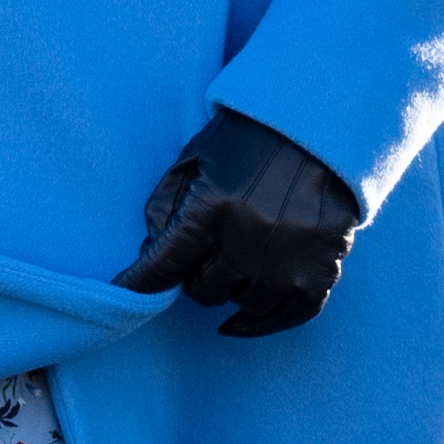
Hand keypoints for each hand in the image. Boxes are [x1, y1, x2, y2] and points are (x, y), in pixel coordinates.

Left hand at [116, 109, 360, 339]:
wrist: (319, 124)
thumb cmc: (250, 137)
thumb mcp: (196, 156)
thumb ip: (166, 204)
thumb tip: (149, 254)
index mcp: (213, 208)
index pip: (163, 266)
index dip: (139, 283)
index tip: (123, 293)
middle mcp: (250, 240)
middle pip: (204, 291)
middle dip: (197, 275)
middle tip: (206, 254)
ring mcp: (288, 260)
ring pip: (244, 305)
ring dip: (235, 288)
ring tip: (239, 262)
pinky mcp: (321, 269)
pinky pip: (290, 314)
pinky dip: (267, 319)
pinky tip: (248, 316)